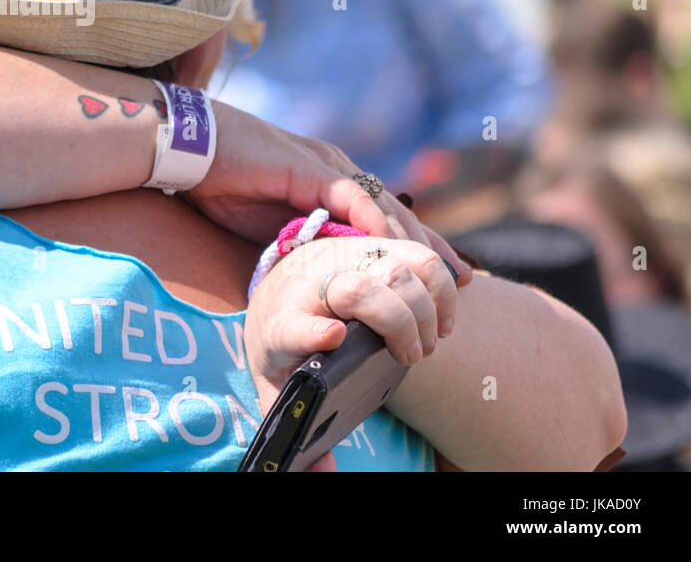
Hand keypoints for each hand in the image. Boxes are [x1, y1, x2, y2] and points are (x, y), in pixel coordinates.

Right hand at [185, 102, 471, 284]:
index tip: (444, 279)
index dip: (416, 247)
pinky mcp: (311, 168)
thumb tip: (322, 274)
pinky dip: (377, 226)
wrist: (190, 146)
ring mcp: (327, 166)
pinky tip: (396, 250)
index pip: (384, 217)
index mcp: (328, 180)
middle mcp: (337, 169)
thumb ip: (301, 238)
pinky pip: (354, 199)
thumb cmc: (220, 181)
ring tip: (441, 276)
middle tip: (464, 283)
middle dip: (433, 249)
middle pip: (398, 213)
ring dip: (415, 244)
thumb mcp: (269, 221)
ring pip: (385, 207)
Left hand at [243, 235, 459, 417]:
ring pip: (394, 267)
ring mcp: (343, 259)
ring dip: (424, 308)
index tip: (334, 337)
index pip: (295, 325)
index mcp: (283, 326)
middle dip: (396, 324)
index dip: (314, 330)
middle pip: (357, 290)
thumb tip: (325, 476)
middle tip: (411, 357)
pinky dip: (442, 285)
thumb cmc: (284, 351)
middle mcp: (312, 286)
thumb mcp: (278, 390)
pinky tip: (443, 318)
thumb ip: (299, 431)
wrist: (277, 293)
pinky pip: (418, 254)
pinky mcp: (371, 245)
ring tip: (428, 342)